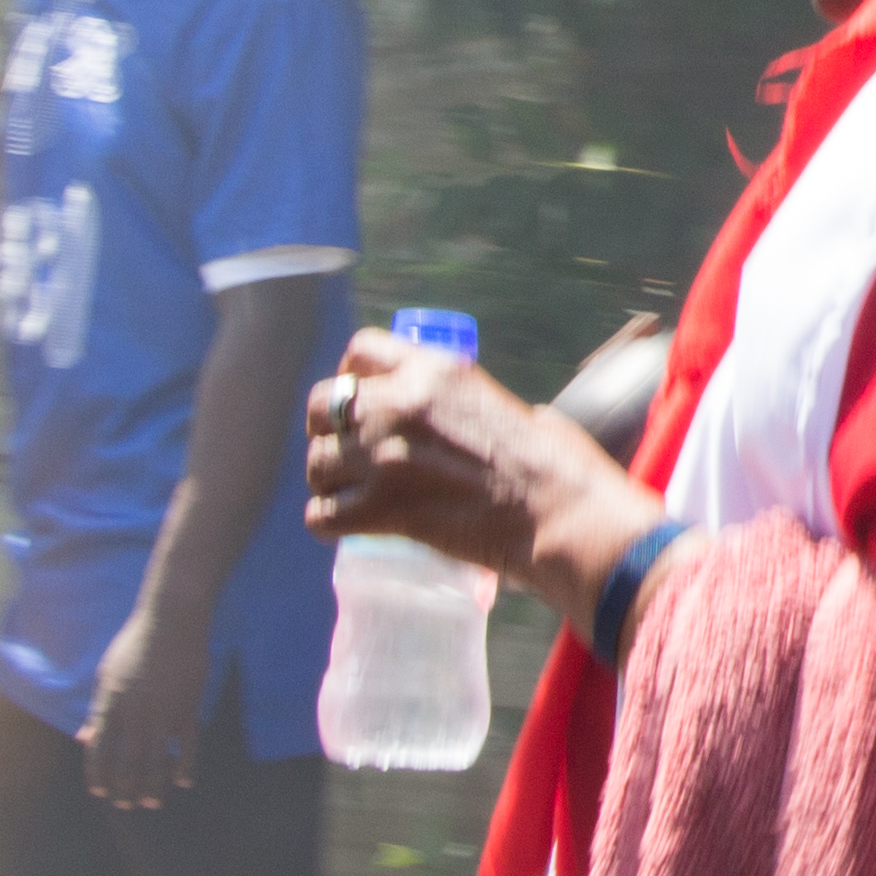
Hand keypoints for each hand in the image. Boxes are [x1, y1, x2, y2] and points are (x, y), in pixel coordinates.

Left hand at [78, 591, 212, 811]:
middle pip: (127, 762)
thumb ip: (98, 710)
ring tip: (150, 803)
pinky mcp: (188, 708)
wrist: (171, 621)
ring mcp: (163, 713)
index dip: (98, 775)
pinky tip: (183, 782)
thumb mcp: (106, 674)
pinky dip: (185, 766)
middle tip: (125, 806)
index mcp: (110, 704)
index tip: (99, 792)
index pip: (99, 750)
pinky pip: (188, 745)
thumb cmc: (134, 644)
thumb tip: (85, 738)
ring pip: (155, 760)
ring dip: (152, 785)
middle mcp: (135, 714)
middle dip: (124, 788)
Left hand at [303, 336, 567, 578]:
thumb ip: (466, 403)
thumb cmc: (555, 465)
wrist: (560, 517)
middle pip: (323, 404)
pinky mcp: (381, 509)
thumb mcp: (509, 405)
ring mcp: (385, 457)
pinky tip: (352, 525)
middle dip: (328, 428)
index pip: (361, 350)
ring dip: (328, 479)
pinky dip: (330, 521)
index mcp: (435, 371)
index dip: (353, 374)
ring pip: (316, 462)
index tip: (360, 396)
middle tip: (349, 450)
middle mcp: (400, 405)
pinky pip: (321, 514)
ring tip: (353, 493)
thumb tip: (454, 419)